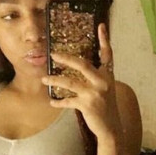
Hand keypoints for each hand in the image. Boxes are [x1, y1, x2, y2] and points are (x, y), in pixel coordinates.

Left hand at [41, 23, 120, 140]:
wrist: (111, 128)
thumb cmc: (106, 107)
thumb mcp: (105, 89)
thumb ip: (95, 78)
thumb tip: (79, 67)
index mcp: (108, 75)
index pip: (107, 54)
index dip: (104, 40)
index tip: (101, 26)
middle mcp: (102, 82)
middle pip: (82, 65)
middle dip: (66, 58)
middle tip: (53, 54)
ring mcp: (94, 94)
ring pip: (70, 83)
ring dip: (55, 81)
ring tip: (44, 79)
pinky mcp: (87, 106)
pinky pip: (68, 101)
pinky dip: (59, 102)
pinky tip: (52, 102)